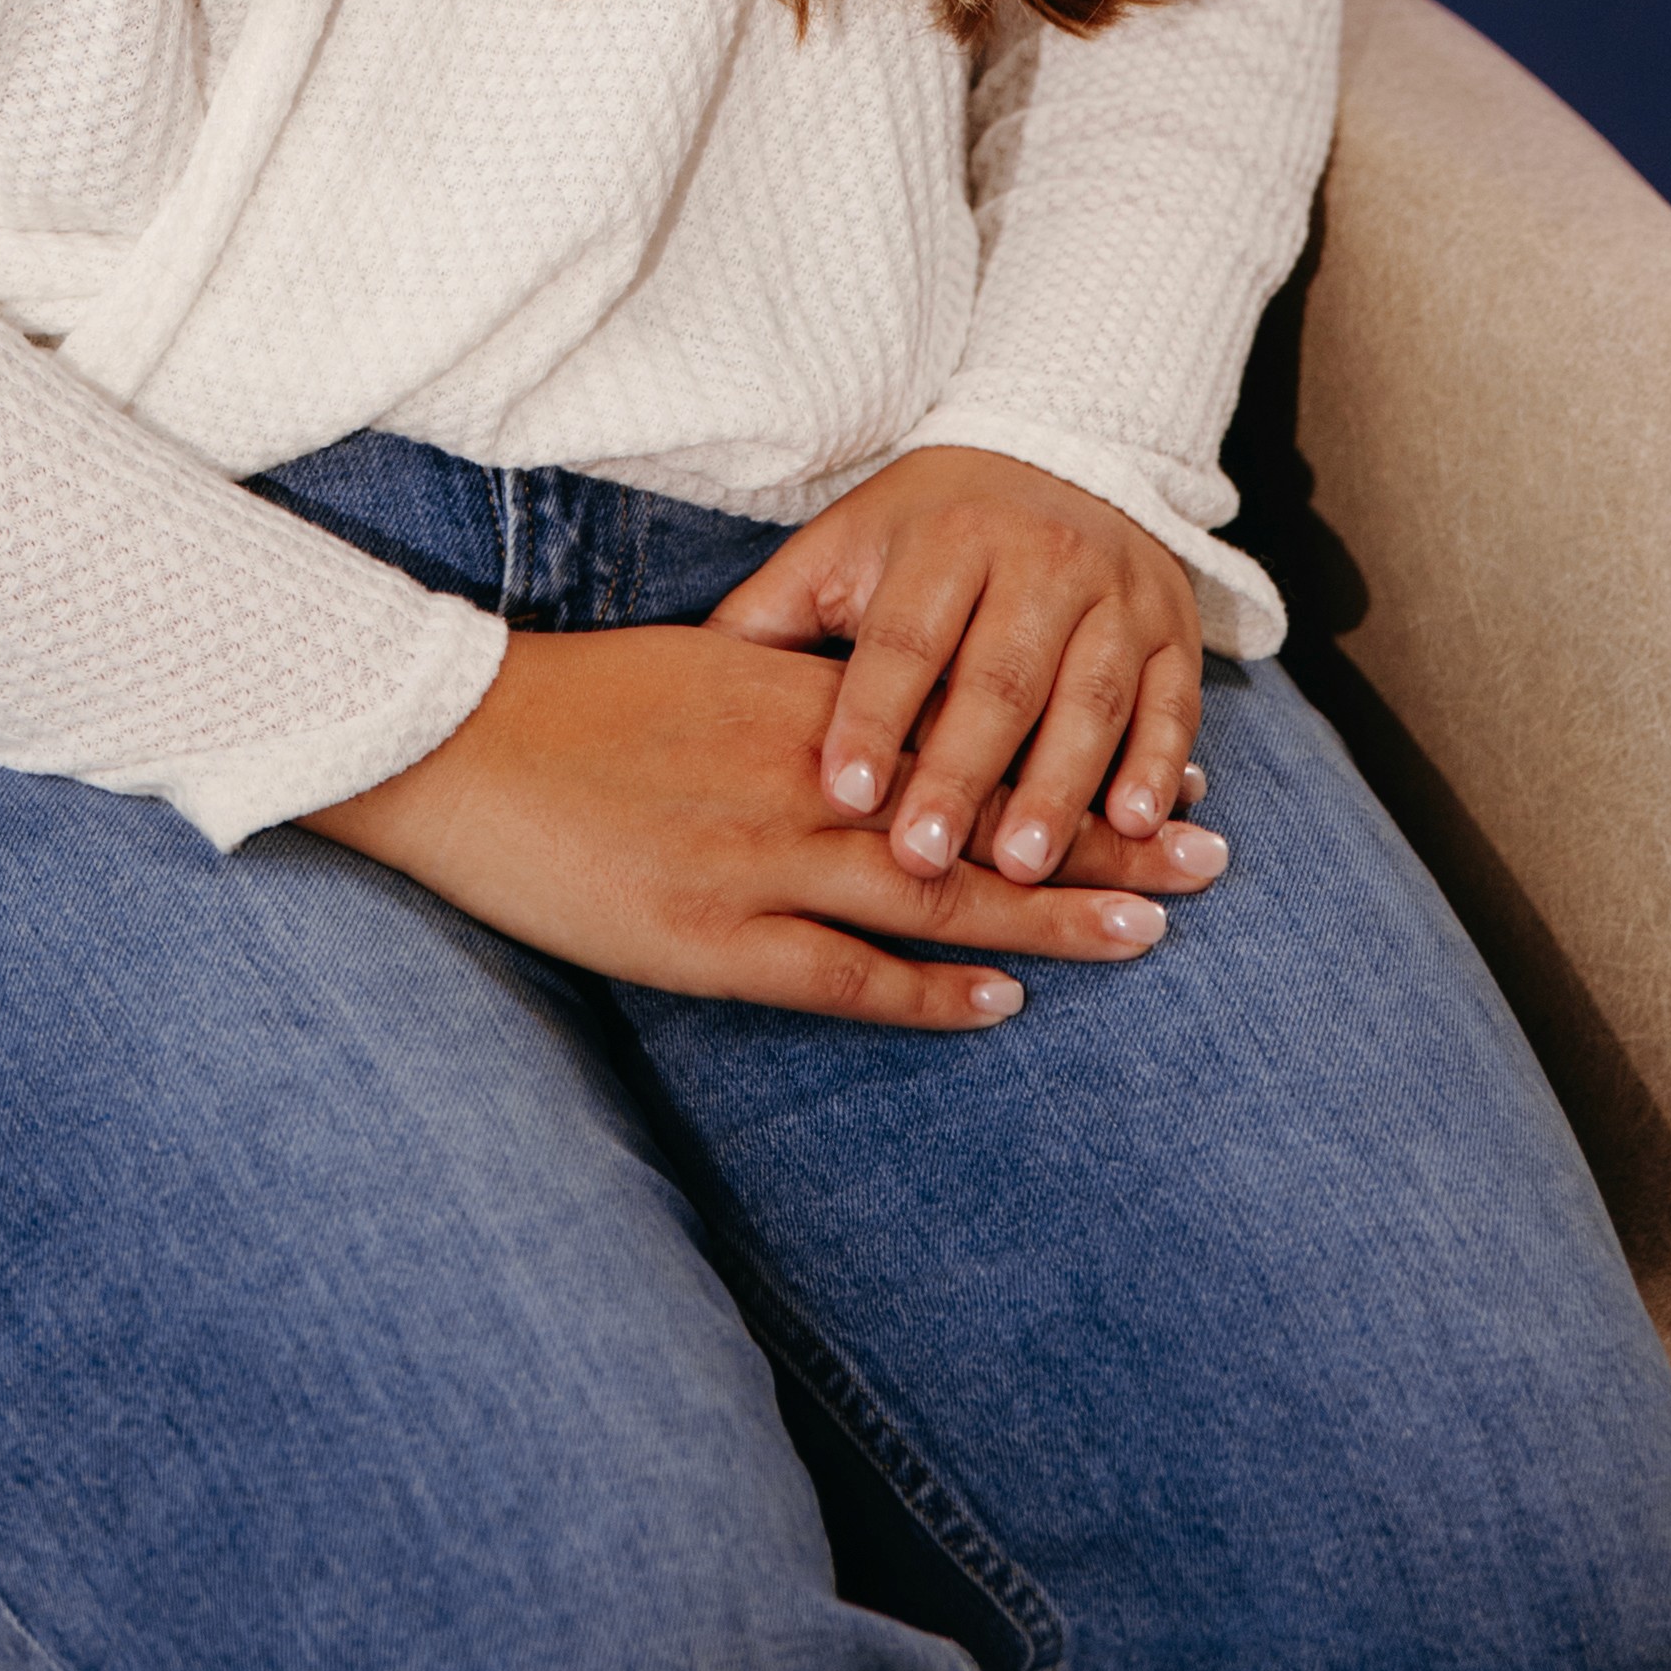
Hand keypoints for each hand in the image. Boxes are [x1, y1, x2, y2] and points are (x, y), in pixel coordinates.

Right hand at [306, 619, 1220, 1025]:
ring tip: (1152, 929)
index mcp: (801, 702)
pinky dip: (923, 990)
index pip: (974, 728)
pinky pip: (839, 972)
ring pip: (935, 891)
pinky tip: (996, 1001)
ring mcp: (758, 859)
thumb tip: (892, 710)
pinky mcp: (708, 936)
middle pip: (983, 808)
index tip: (1167, 766)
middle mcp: (803, 776)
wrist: (457, 740)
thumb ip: (799, 691)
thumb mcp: (703, 669)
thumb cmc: (575, 703)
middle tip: (1213, 854)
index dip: (1072, 753)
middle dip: (1102, 833)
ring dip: (1048, 910)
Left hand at [707, 445, 1208, 888]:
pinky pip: (1172, 699)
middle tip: (924, 859)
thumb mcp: (845, 549)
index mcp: (943, 538)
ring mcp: (1114, 594)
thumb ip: (776, 619)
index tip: (840, 790)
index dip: (872, 712)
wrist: (1059, 452)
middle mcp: (1035, 558)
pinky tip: (1133, 823)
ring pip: (1089, 697)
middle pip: (998, 678)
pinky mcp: (1174, 627)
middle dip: (961, 774)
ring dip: (1061, 786)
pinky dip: (1158, 762)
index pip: (903, 634)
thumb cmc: (926, 533)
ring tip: (1025, 868)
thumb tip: (682, 690)